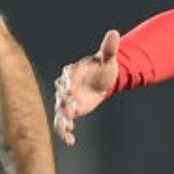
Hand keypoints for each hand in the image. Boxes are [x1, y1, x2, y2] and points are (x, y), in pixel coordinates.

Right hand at [52, 30, 120, 146]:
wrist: (101, 81)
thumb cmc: (102, 68)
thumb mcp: (107, 59)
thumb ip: (109, 49)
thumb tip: (114, 33)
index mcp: (73, 72)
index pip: (67, 76)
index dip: (68, 82)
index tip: (70, 88)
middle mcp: (66, 86)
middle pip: (61, 95)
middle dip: (65, 102)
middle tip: (71, 110)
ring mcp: (65, 100)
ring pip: (59, 111)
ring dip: (62, 120)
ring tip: (68, 128)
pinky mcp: (69, 112)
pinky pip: (63, 122)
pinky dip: (65, 132)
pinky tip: (71, 141)